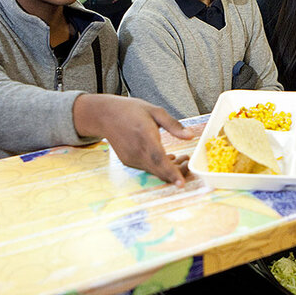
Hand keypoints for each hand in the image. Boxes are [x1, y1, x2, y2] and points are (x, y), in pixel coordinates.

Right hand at [72, 94, 194, 186]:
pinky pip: (148, 168)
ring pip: (155, 171)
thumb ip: (174, 125)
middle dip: (178, 172)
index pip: (159, 159)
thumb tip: (190, 136)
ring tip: (181, 157)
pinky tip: (168, 157)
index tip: (181, 183)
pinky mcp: (129, 162)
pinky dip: (160, 167)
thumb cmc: (131, 110)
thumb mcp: (155, 111)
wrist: (105, 116)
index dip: (171, 172)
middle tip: (188, 160)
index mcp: (145, 136)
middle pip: (159, 170)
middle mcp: (137, 151)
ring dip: (170, 169)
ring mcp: (131, 158)